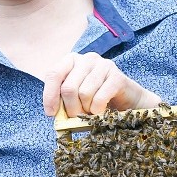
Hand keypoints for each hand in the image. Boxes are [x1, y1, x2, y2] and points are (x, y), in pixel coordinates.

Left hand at [42, 51, 160, 116]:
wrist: (127, 100)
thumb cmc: (96, 98)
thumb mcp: (75, 97)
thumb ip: (62, 100)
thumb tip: (53, 113)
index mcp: (72, 60)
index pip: (53, 74)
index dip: (50, 96)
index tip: (51, 114)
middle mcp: (86, 59)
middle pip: (68, 88)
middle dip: (71, 108)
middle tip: (77, 117)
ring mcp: (103, 64)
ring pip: (84, 93)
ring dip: (86, 109)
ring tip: (91, 111)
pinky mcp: (117, 76)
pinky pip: (99, 98)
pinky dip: (97, 109)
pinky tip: (100, 111)